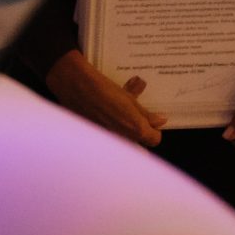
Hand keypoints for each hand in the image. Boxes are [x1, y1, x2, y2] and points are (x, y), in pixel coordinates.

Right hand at [46, 51, 165, 146]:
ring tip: (116, 121)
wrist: (74, 86)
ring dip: (123, 137)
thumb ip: (145, 114)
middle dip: (139, 138)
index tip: (148, 121)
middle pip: (140, 149)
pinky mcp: (94, 141)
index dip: (154, 129)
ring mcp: (108, 142)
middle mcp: (122, 140)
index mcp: (135, 129)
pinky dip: (108, 136)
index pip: (155, 139)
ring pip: (123, 146)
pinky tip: (102, 121)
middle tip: (134, 124)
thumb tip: (160, 121)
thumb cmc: (103, 89)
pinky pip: (107, 143)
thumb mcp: (128, 99)